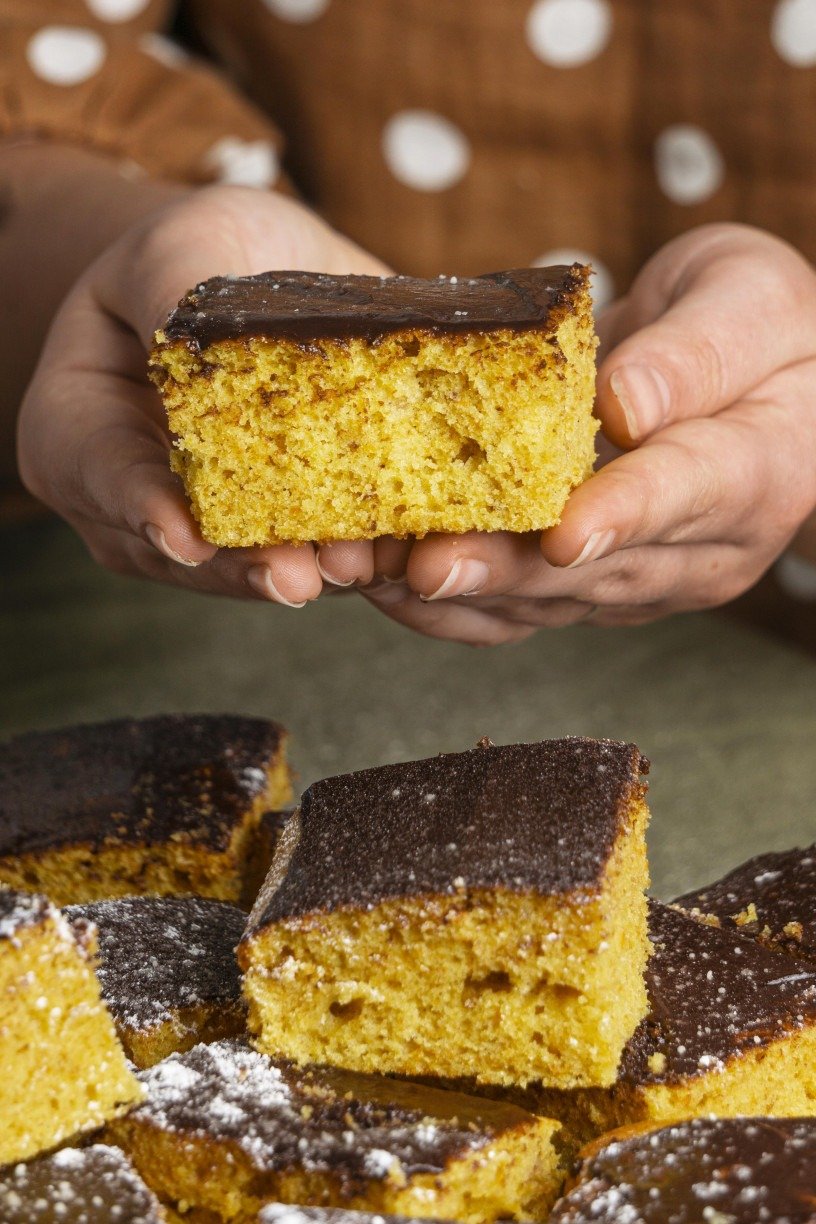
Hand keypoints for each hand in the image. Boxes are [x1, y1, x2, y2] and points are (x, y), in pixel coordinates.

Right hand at [17, 185, 386, 604]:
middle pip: (180, 550)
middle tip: (297, 576)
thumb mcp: (184, 246)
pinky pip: (311, 559)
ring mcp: (204, 528)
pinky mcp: (279, 536)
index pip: (101, 474)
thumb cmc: (203, 253)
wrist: (262, 275)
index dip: (143, 509)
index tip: (188, 539)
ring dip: (312, 571)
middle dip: (244, 566)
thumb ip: (177, 293)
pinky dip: (355, 561)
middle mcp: (132, 497)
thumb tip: (198, 346)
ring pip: (251, 569)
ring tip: (359, 567)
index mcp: (78, 425)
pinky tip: (398, 557)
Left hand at [363, 224, 815, 643]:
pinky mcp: (589, 591)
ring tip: (373, 572)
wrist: (751, 375)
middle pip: (595, 570)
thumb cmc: (755, 322)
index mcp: (757, 472)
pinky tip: (379, 579)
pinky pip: (516, 611)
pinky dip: (445, 602)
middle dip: (504, 570)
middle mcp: (701, 550)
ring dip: (456, 593)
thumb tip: (627, 405)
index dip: (619, 514)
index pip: (686, 493)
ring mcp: (640, 580)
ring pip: (544, 604)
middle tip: (424, 565)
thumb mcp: (748, 297)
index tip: (560, 532)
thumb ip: (698, 352)